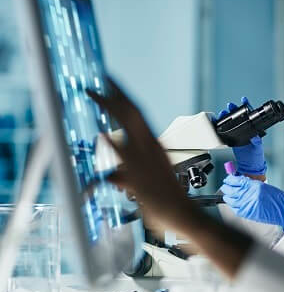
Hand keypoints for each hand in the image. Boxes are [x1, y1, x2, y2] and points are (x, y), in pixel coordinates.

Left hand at [86, 80, 192, 230]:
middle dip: (115, 94)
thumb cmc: (167, 197)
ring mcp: (144, 159)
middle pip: (131, 113)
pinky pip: (124, 157)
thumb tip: (109, 175)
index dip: (123, 97)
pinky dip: (113, 145)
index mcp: (153, 144)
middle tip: (102, 78)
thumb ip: (124, 175)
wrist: (181, 213)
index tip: (111, 82)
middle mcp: (149, 146)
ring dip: (110, 107)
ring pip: (127, 125)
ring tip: (94, 93)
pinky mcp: (139, 175)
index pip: (136, 114)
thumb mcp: (144, 180)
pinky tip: (102, 134)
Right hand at [214, 96, 266, 175]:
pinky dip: (222, 125)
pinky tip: (218, 122)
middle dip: (234, 109)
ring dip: (227, 116)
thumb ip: (257, 142)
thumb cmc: (256, 156)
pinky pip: (226, 130)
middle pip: (239, 116)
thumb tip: (256, 138)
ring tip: (223, 112)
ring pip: (232, 122)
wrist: (249, 165)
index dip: (247, 106)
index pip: (251, 115)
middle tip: (230, 105)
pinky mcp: (231, 139)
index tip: (244, 100)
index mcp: (253, 129)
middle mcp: (246, 129)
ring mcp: (238, 133)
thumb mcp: (258, 148)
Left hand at [220, 175, 283, 231]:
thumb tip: (238, 182)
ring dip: (227, 197)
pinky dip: (233, 206)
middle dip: (226, 188)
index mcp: (253, 185)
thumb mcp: (263, 186)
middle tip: (225, 187)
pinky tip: (233, 203)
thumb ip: (250, 184)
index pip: (236, 180)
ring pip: (230, 200)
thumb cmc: (276, 197)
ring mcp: (247, 204)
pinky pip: (235, 209)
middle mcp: (249, 194)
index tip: (227, 179)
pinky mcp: (247, 213)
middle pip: (231, 190)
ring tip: (227, 196)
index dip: (229, 180)